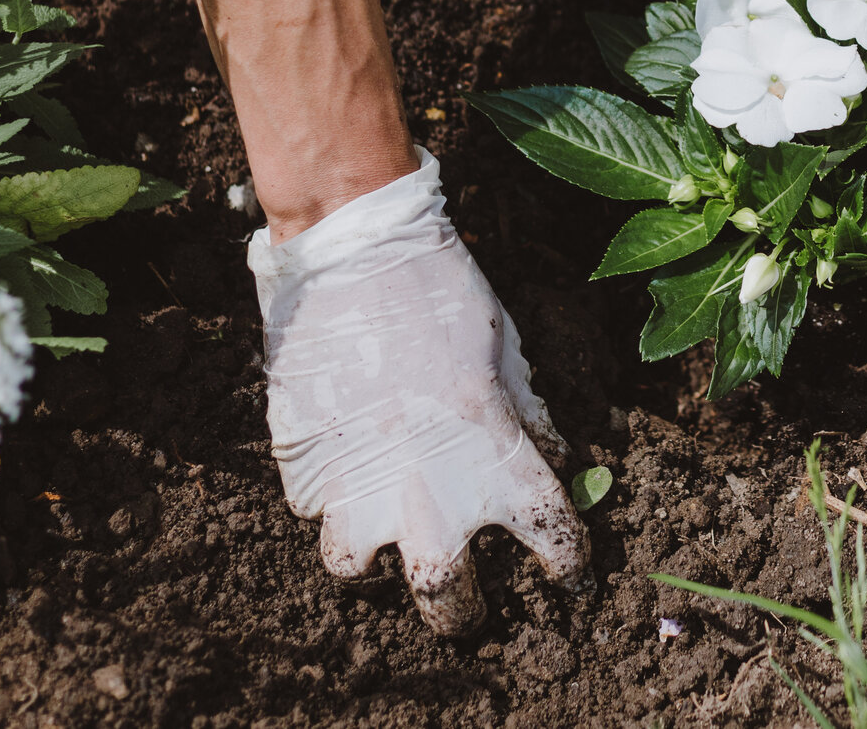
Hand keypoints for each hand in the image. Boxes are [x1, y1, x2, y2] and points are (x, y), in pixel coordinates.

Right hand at [247, 149, 589, 632]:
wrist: (350, 250)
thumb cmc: (440, 288)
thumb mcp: (507, 349)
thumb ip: (529, 418)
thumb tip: (553, 459)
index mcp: (495, 460)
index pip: (550, 540)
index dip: (566, 565)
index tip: (565, 573)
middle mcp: (427, 493)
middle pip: (447, 600)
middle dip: (463, 616)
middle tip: (469, 608)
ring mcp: (354, 488)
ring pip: (358, 570)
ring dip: (376, 559)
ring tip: (387, 535)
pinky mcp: (300, 468)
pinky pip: (315, 512)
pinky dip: (333, 502)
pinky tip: (347, 470)